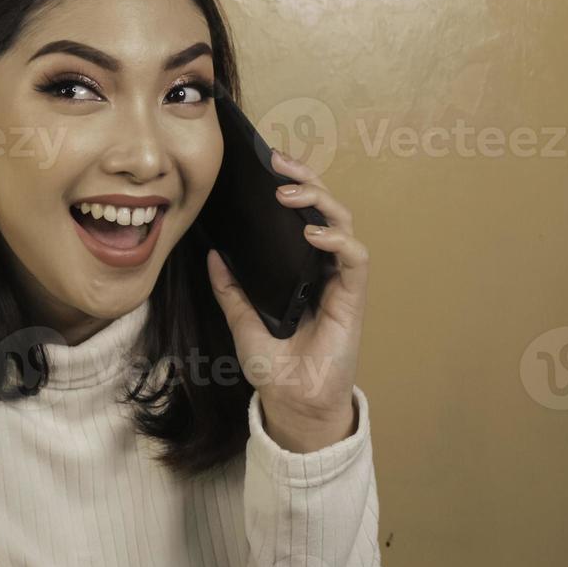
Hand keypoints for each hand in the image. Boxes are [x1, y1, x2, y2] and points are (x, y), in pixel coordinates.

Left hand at [206, 147, 368, 452]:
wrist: (291, 403)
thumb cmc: (273, 364)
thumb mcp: (241, 320)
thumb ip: (230, 288)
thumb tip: (213, 253)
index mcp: (298, 266)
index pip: (300, 213)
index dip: (289, 185)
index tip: (267, 164)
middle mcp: (321, 266)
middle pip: (324, 208)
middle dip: (304, 180)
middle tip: (278, 163)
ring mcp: (339, 280)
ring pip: (343, 223)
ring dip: (318, 201)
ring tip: (288, 195)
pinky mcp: (352, 298)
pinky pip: (354, 258)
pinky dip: (337, 240)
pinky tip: (313, 234)